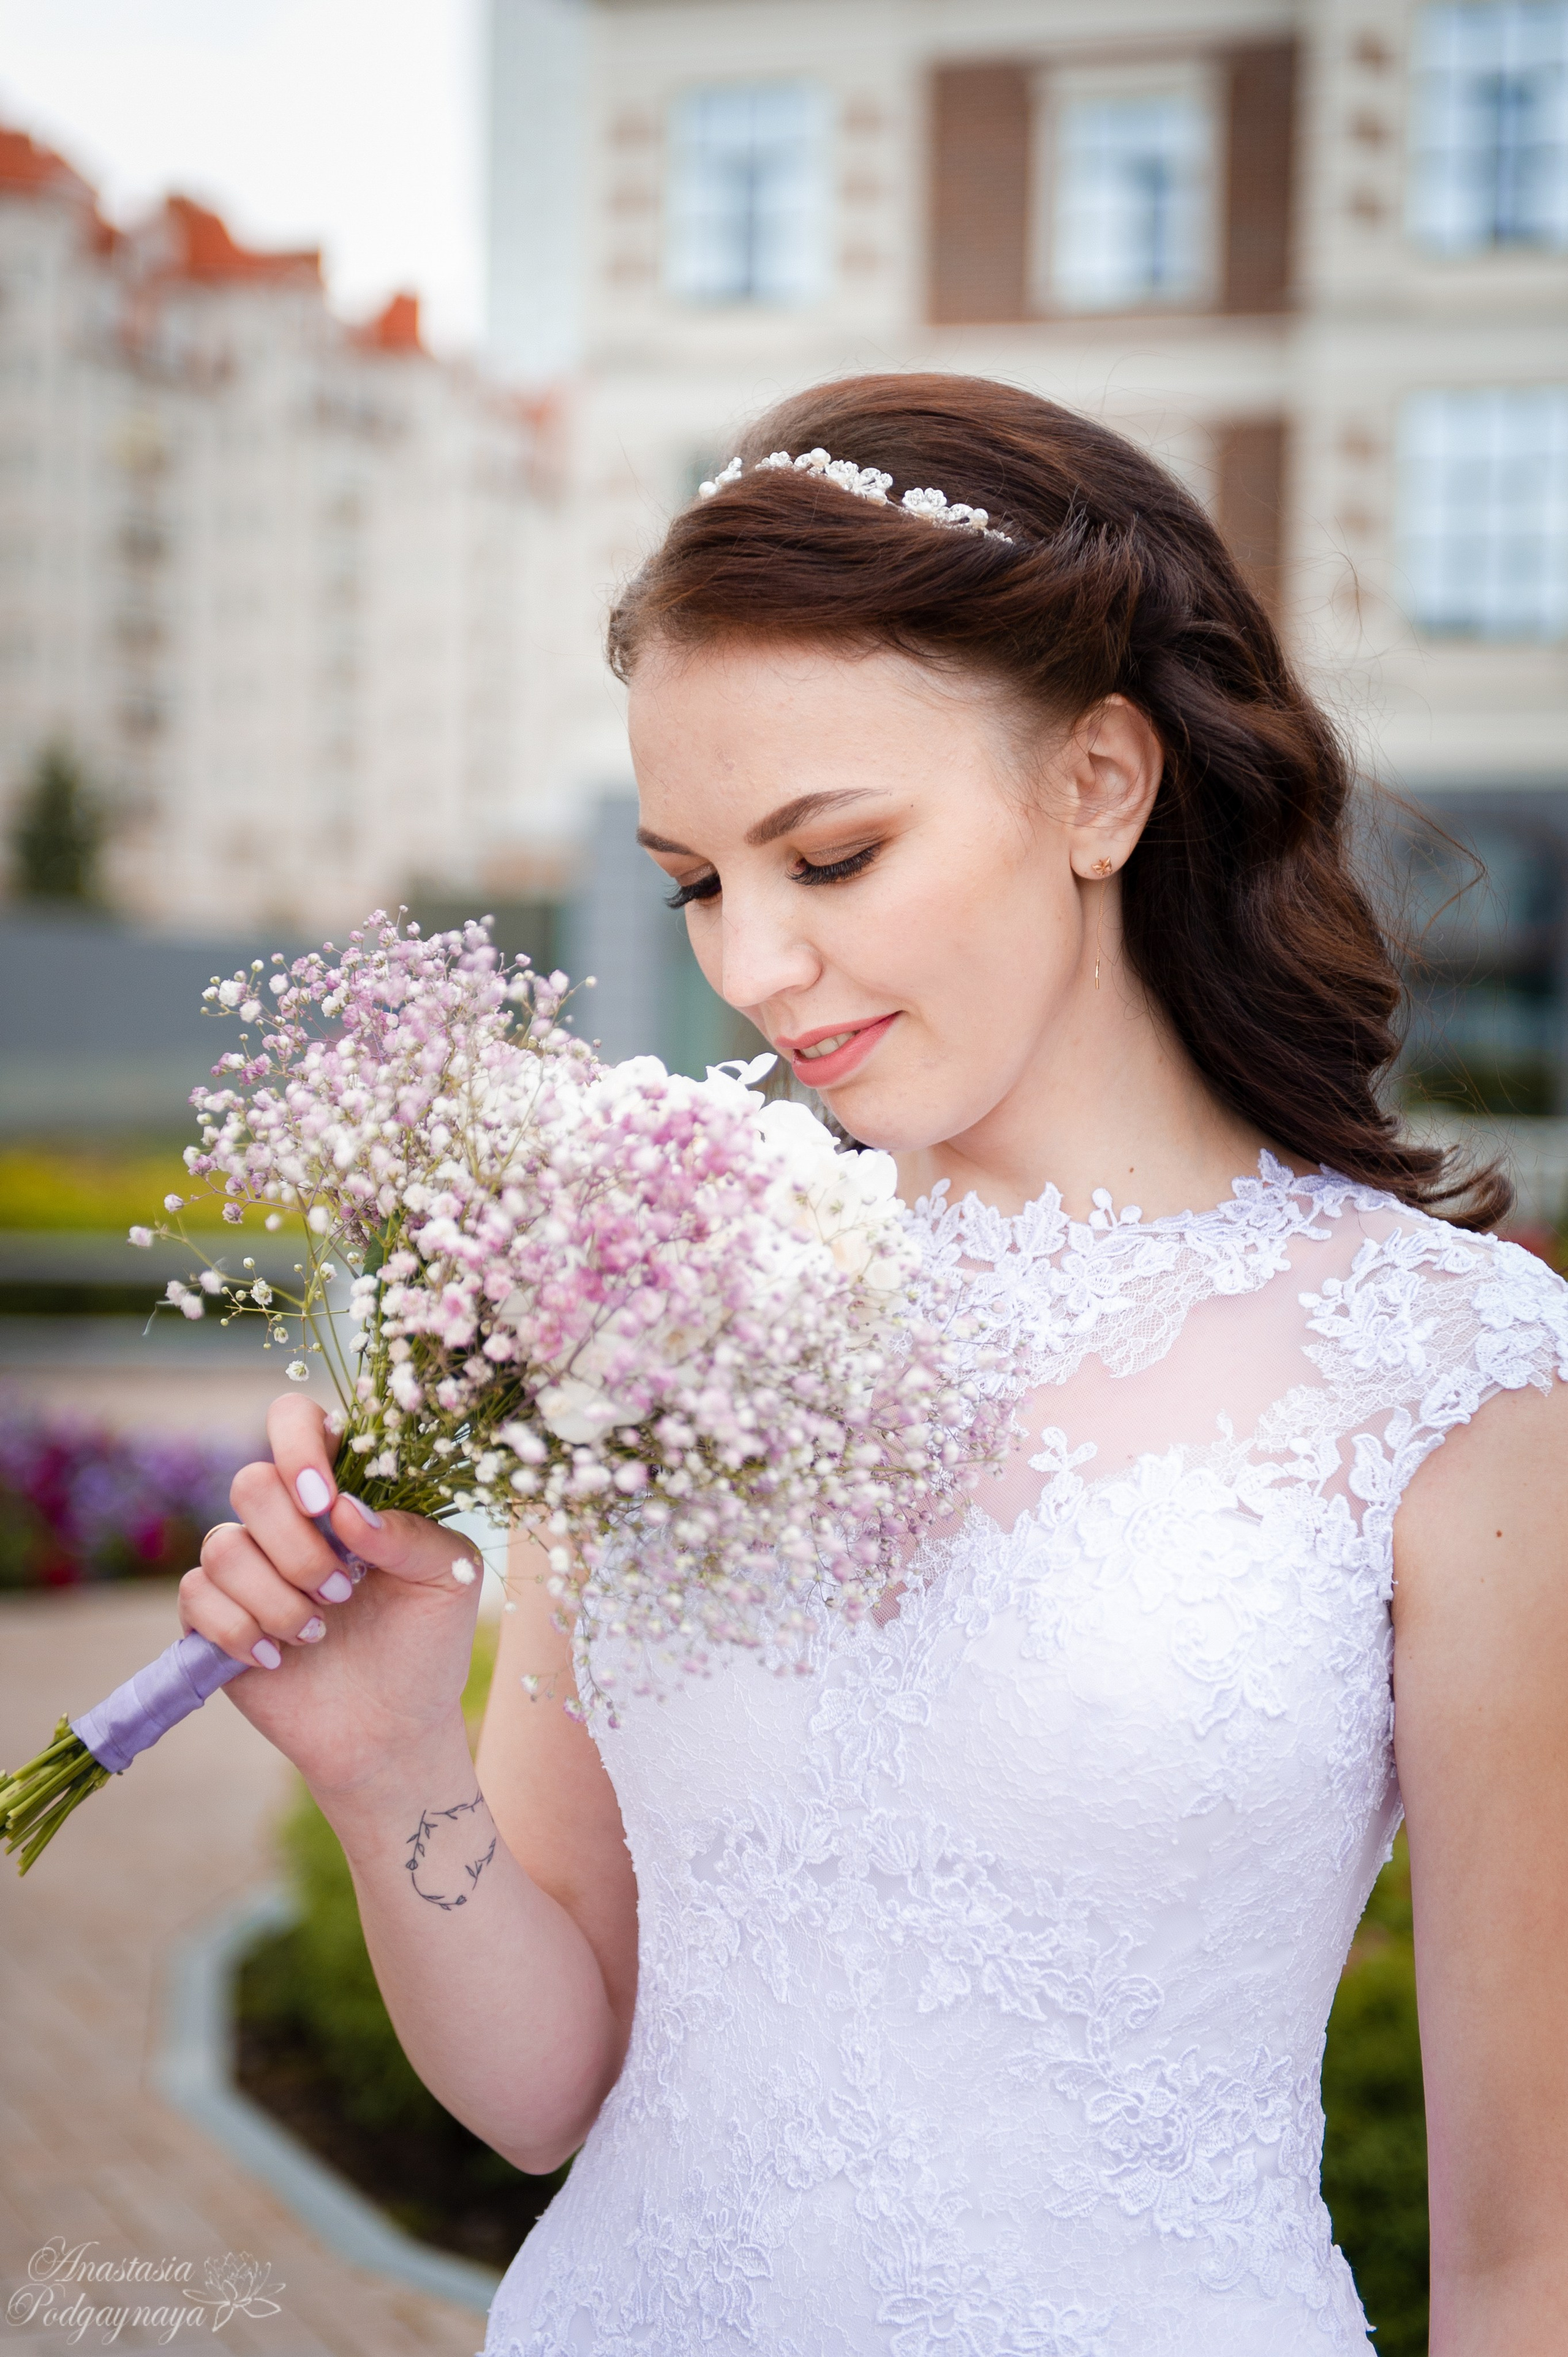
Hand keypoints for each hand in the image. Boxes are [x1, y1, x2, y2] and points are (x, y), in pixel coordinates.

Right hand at [177, 1394, 483, 1802]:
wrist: (393, 1731)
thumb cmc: (426, 1643)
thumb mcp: (450, 1580)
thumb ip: (411, 1533)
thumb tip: (343, 1509)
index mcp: (341, 1491)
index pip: (295, 1419)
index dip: (298, 1445)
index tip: (326, 1500)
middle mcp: (287, 1519)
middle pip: (251, 1483)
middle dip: (297, 1547)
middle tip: (342, 1592)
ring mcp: (246, 1567)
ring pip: (222, 1546)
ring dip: (276, 1598)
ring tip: (318, 1633)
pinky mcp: (211, 1618)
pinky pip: (196, 1596)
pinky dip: (241, 1630)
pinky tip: (279, 1658)